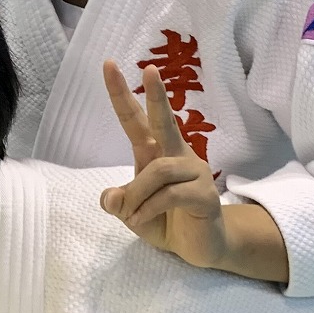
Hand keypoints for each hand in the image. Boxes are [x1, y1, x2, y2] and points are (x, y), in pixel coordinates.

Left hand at [99, 60, 228, 267]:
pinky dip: (148, 209)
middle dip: (156, 95)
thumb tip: (110, 198)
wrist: (200, 248)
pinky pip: (170, 194)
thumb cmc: (165, 221)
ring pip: (158, 170)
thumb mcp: (130, 212)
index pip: (135, 119)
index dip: (121, 94)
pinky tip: (141, 220)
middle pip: (164, 121)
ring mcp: (195, 172)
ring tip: (131, 215)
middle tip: (149, 69)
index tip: (108, 65)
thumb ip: (118, 202)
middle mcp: (176, 154)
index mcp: (155, 152)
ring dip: (136, 195)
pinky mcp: (205, 194)